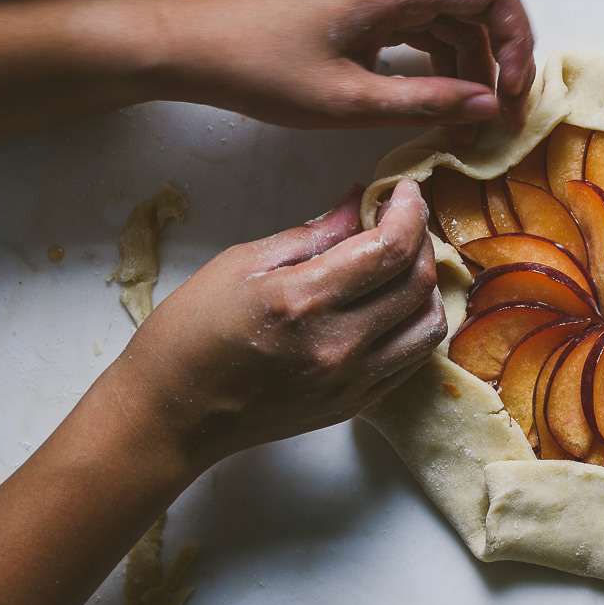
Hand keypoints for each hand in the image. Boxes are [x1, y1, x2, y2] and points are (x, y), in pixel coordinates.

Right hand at [104, 178, 443, 473]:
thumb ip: (309, 235)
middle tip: (403, 220)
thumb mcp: (239, 265)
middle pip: (417, 284)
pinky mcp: (356, 403)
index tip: (404, 190)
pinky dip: (417, 324)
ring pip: (428, 325)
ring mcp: (352, 380)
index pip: (389, 249)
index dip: (409, 211)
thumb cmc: (190, 334)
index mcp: (302, 300)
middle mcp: (337, 344)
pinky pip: (413, 360)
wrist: (175, 413)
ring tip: (404, 262)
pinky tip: (398, 304)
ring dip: (428, 285)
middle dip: (421, 240)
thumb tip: (355, 204)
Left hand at [161, 0, 535, 137]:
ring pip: (456, 21)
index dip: (517, 42)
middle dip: (499, 65)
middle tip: (498, 124)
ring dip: (471, 72)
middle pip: (479, 8)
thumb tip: (488, 109)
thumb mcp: (351, 102)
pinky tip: (441, 106)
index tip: (510, 96)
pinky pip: (427, 26)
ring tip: (467, 127)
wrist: (199, 46)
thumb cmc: (264, 70)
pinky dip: (443, 65)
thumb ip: (427, 104)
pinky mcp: (370, 0)